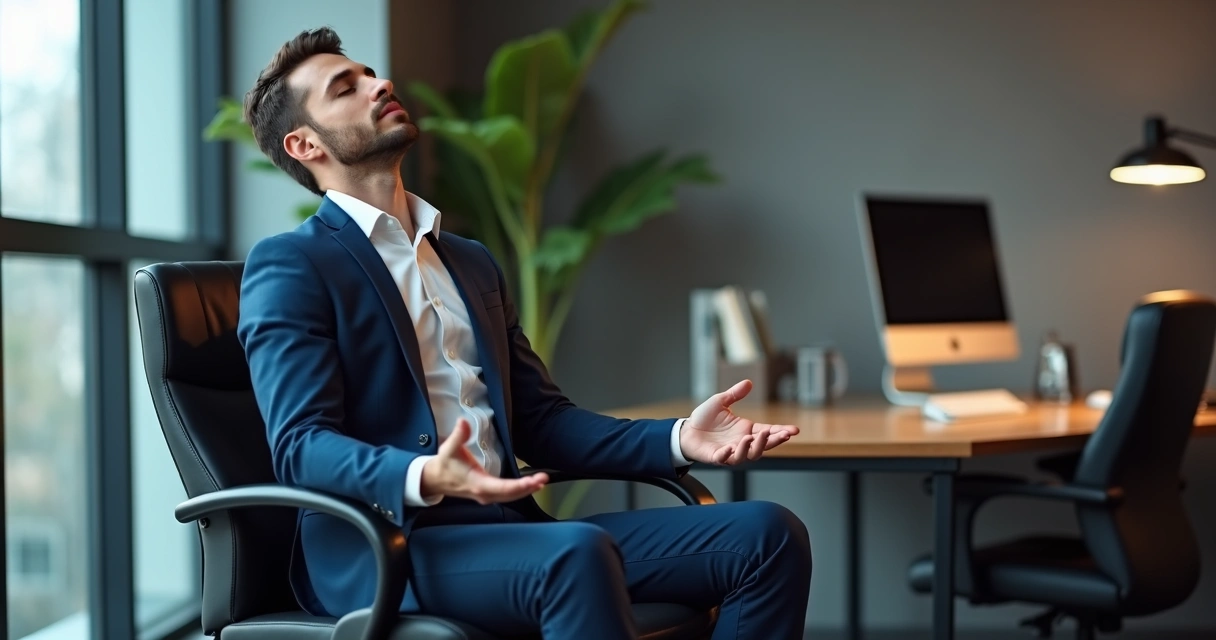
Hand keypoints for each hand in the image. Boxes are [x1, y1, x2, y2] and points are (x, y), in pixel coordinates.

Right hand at [420, 419, 547, 503]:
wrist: (435, 479)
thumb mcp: (449, 448)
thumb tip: (463, 422)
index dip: (518, 486)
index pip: (501, 488)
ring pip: (510, 497)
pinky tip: (531, 485)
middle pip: (510, 494)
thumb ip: (458, 435)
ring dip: (526, 490)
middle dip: (528, 487)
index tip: (532, 480)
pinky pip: (507, 495)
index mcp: (477, 483)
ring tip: (542, 481)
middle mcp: (484, 493)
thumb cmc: (445, 464)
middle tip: (543, 478)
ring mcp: (486, 496)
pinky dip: (520, 491)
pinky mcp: (488, 494)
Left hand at [679, 379, 799, 465]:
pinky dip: (728, 454)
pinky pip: (725, 459)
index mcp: (746, 430)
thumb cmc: (704, 418)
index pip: (768, 431)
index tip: (794, 430)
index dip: (781, 431)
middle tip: (782, 435)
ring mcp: (730, 451)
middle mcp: (742, 442)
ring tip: (751, 437)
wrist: (686, 430)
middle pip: (763, 446)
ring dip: (752, 448)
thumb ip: (735, 394)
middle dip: (773, 441)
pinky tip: (730, 448)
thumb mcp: (720, 402)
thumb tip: (749, 382)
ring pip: (747, 455)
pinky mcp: (717, 457)